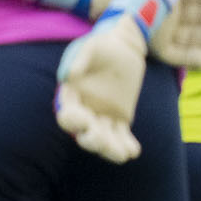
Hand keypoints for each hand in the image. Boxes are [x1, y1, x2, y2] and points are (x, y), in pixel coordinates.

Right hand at [52, 17, 147, 161]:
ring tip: (123, 155)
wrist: (123, 47)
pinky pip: (121, 135)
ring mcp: (102, 116)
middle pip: (84, 133)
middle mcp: (84, 110)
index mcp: (71, 96)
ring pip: (104, 138)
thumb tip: (68, 76)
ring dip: (111, 149)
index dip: (73, 121)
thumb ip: (79, 59)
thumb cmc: (102, 45)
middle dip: (92, 140)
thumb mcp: (90, 46)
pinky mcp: (120, 118)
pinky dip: (126, 145)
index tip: (85, 119)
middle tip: (101, 142)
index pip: (68, 115)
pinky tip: (133, 151)